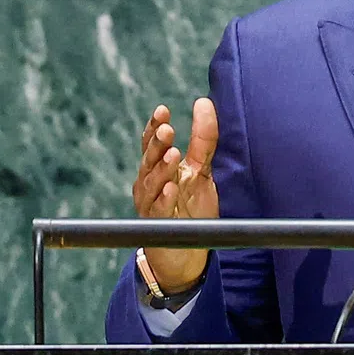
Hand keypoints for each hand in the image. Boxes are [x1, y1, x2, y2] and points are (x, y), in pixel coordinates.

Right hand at [132, 98, 218, 291]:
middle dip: (157, 143)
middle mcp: (149, 183)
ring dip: (162, 168)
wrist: (184, 251)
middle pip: (149, 159)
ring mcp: (150, 203)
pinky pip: (158, 209)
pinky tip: (171, 188)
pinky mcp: (157, 224)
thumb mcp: (201, 170)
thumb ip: (203, 139)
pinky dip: (164, 199)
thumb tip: (204, 103)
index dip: (155, 127)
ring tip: (172, 154)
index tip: (163, 111)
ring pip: (152, 182)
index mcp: (158, 167)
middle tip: (167, 129)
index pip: (153, 143)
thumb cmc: (190, 207)